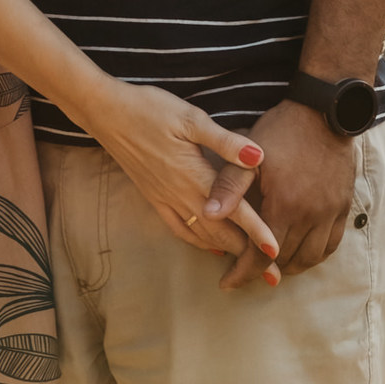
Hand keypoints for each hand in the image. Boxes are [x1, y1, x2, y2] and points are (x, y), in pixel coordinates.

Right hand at [87, 81, 283, 282]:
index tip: (276, 255)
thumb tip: (259, 156)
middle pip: (221, 233)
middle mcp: (181, 194)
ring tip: (248, 267)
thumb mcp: (191, 117)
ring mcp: (165, 198)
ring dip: (227, 252)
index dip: (257, 233)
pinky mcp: (153, 197)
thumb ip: (225, 141)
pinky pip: (179, 229)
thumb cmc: (150, 108)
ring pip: (201, 236)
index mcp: (195, 176)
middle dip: (248, 255)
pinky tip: (210, 246)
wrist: (107, 112)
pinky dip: (198, 242)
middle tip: (272, 275)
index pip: (234, 211)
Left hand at [201, 100, 356, 288]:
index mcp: (284, 206)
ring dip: (289, 266)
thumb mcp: (250, 156)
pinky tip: (300, 251)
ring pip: (310, 259)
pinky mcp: (343, 208)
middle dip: (262, 270)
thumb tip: (209, 214)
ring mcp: (330, 214)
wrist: (323, 113)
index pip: (260, 256)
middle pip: (285, 260)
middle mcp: (310, 216)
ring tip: (271, 263)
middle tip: (245, 270)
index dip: (242, 274)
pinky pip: (331, 246)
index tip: (226, 283)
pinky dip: (314, 255)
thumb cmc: (281, 131)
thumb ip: (228, 186)